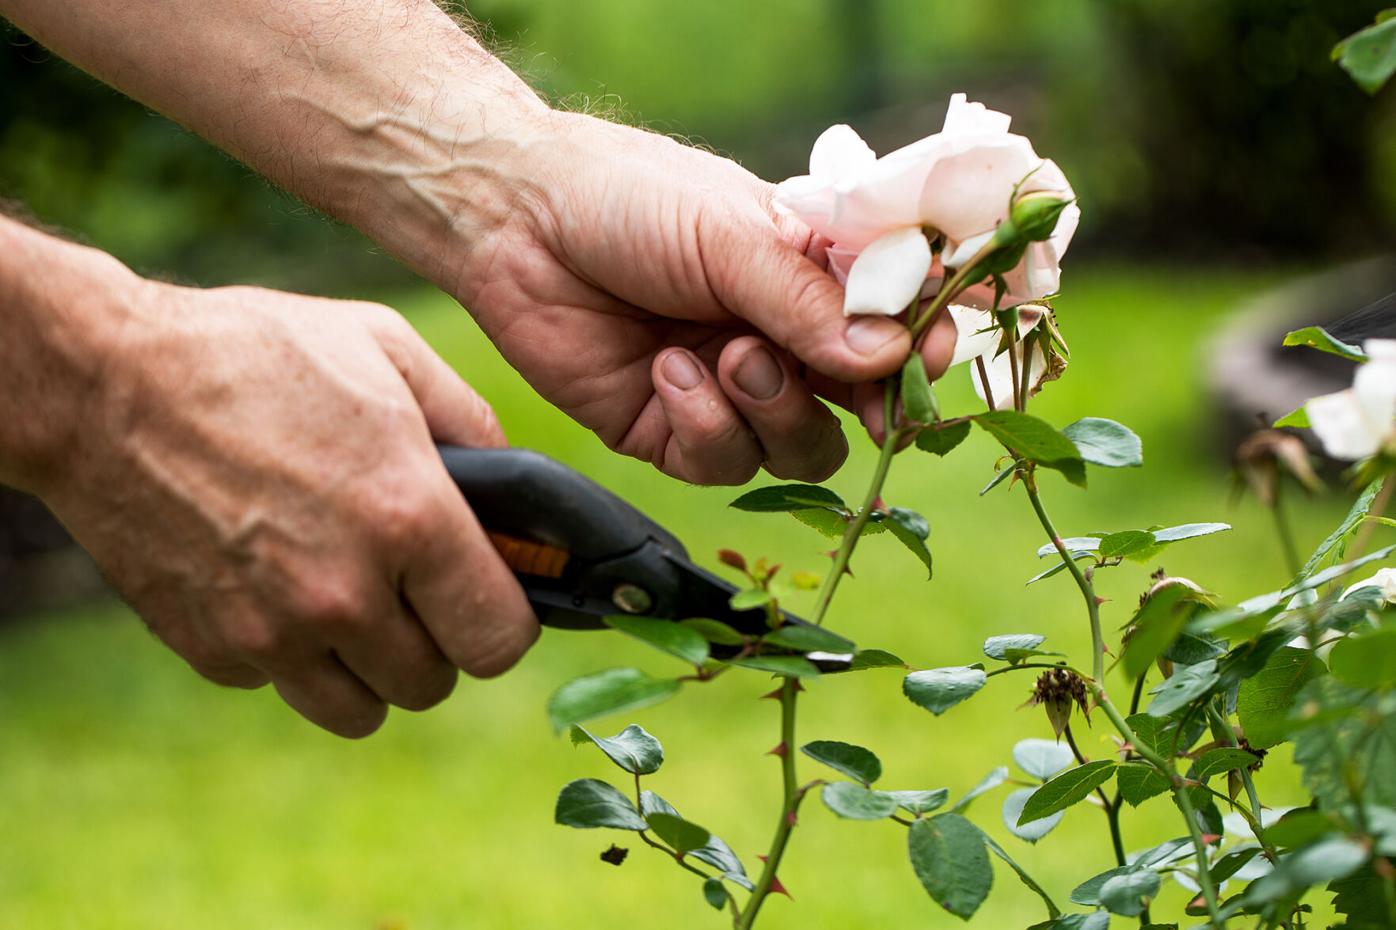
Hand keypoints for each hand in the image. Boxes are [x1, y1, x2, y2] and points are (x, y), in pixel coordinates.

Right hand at [38, 277, 536, 736]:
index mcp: (409, 518)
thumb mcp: (386, 349)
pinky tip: (275, 586)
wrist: (103, 382)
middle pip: (432, 685)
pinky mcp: (210, 648)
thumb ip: (468, 422)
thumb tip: (510, 491)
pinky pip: (279, 686)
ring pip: (359, 711)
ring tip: (352, 602)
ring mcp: (271, 632)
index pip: (499, 639)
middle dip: (436, 642)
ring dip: (369, 669)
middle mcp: (345, 595)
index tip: (491, 596)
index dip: (505, 620)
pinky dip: (289, 656)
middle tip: (414, 589)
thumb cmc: (254, 353)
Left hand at [453, 112, 958, 485]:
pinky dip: (704, 424)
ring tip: (727, 355)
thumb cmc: (630, 200)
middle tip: (828, 373)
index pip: (897, 329)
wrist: (516, 222)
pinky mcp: (674, 432)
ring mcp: (731, 392)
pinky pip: (723, 463)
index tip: (927, 355)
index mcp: (813, 279)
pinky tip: (666, 371)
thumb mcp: (732, 234)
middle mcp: (783, 340)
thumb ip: (807, 300)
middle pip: (866, 407)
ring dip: (774, 410)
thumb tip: (891, 356)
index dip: (922, 350)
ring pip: (801, 448)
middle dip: (858, 401)